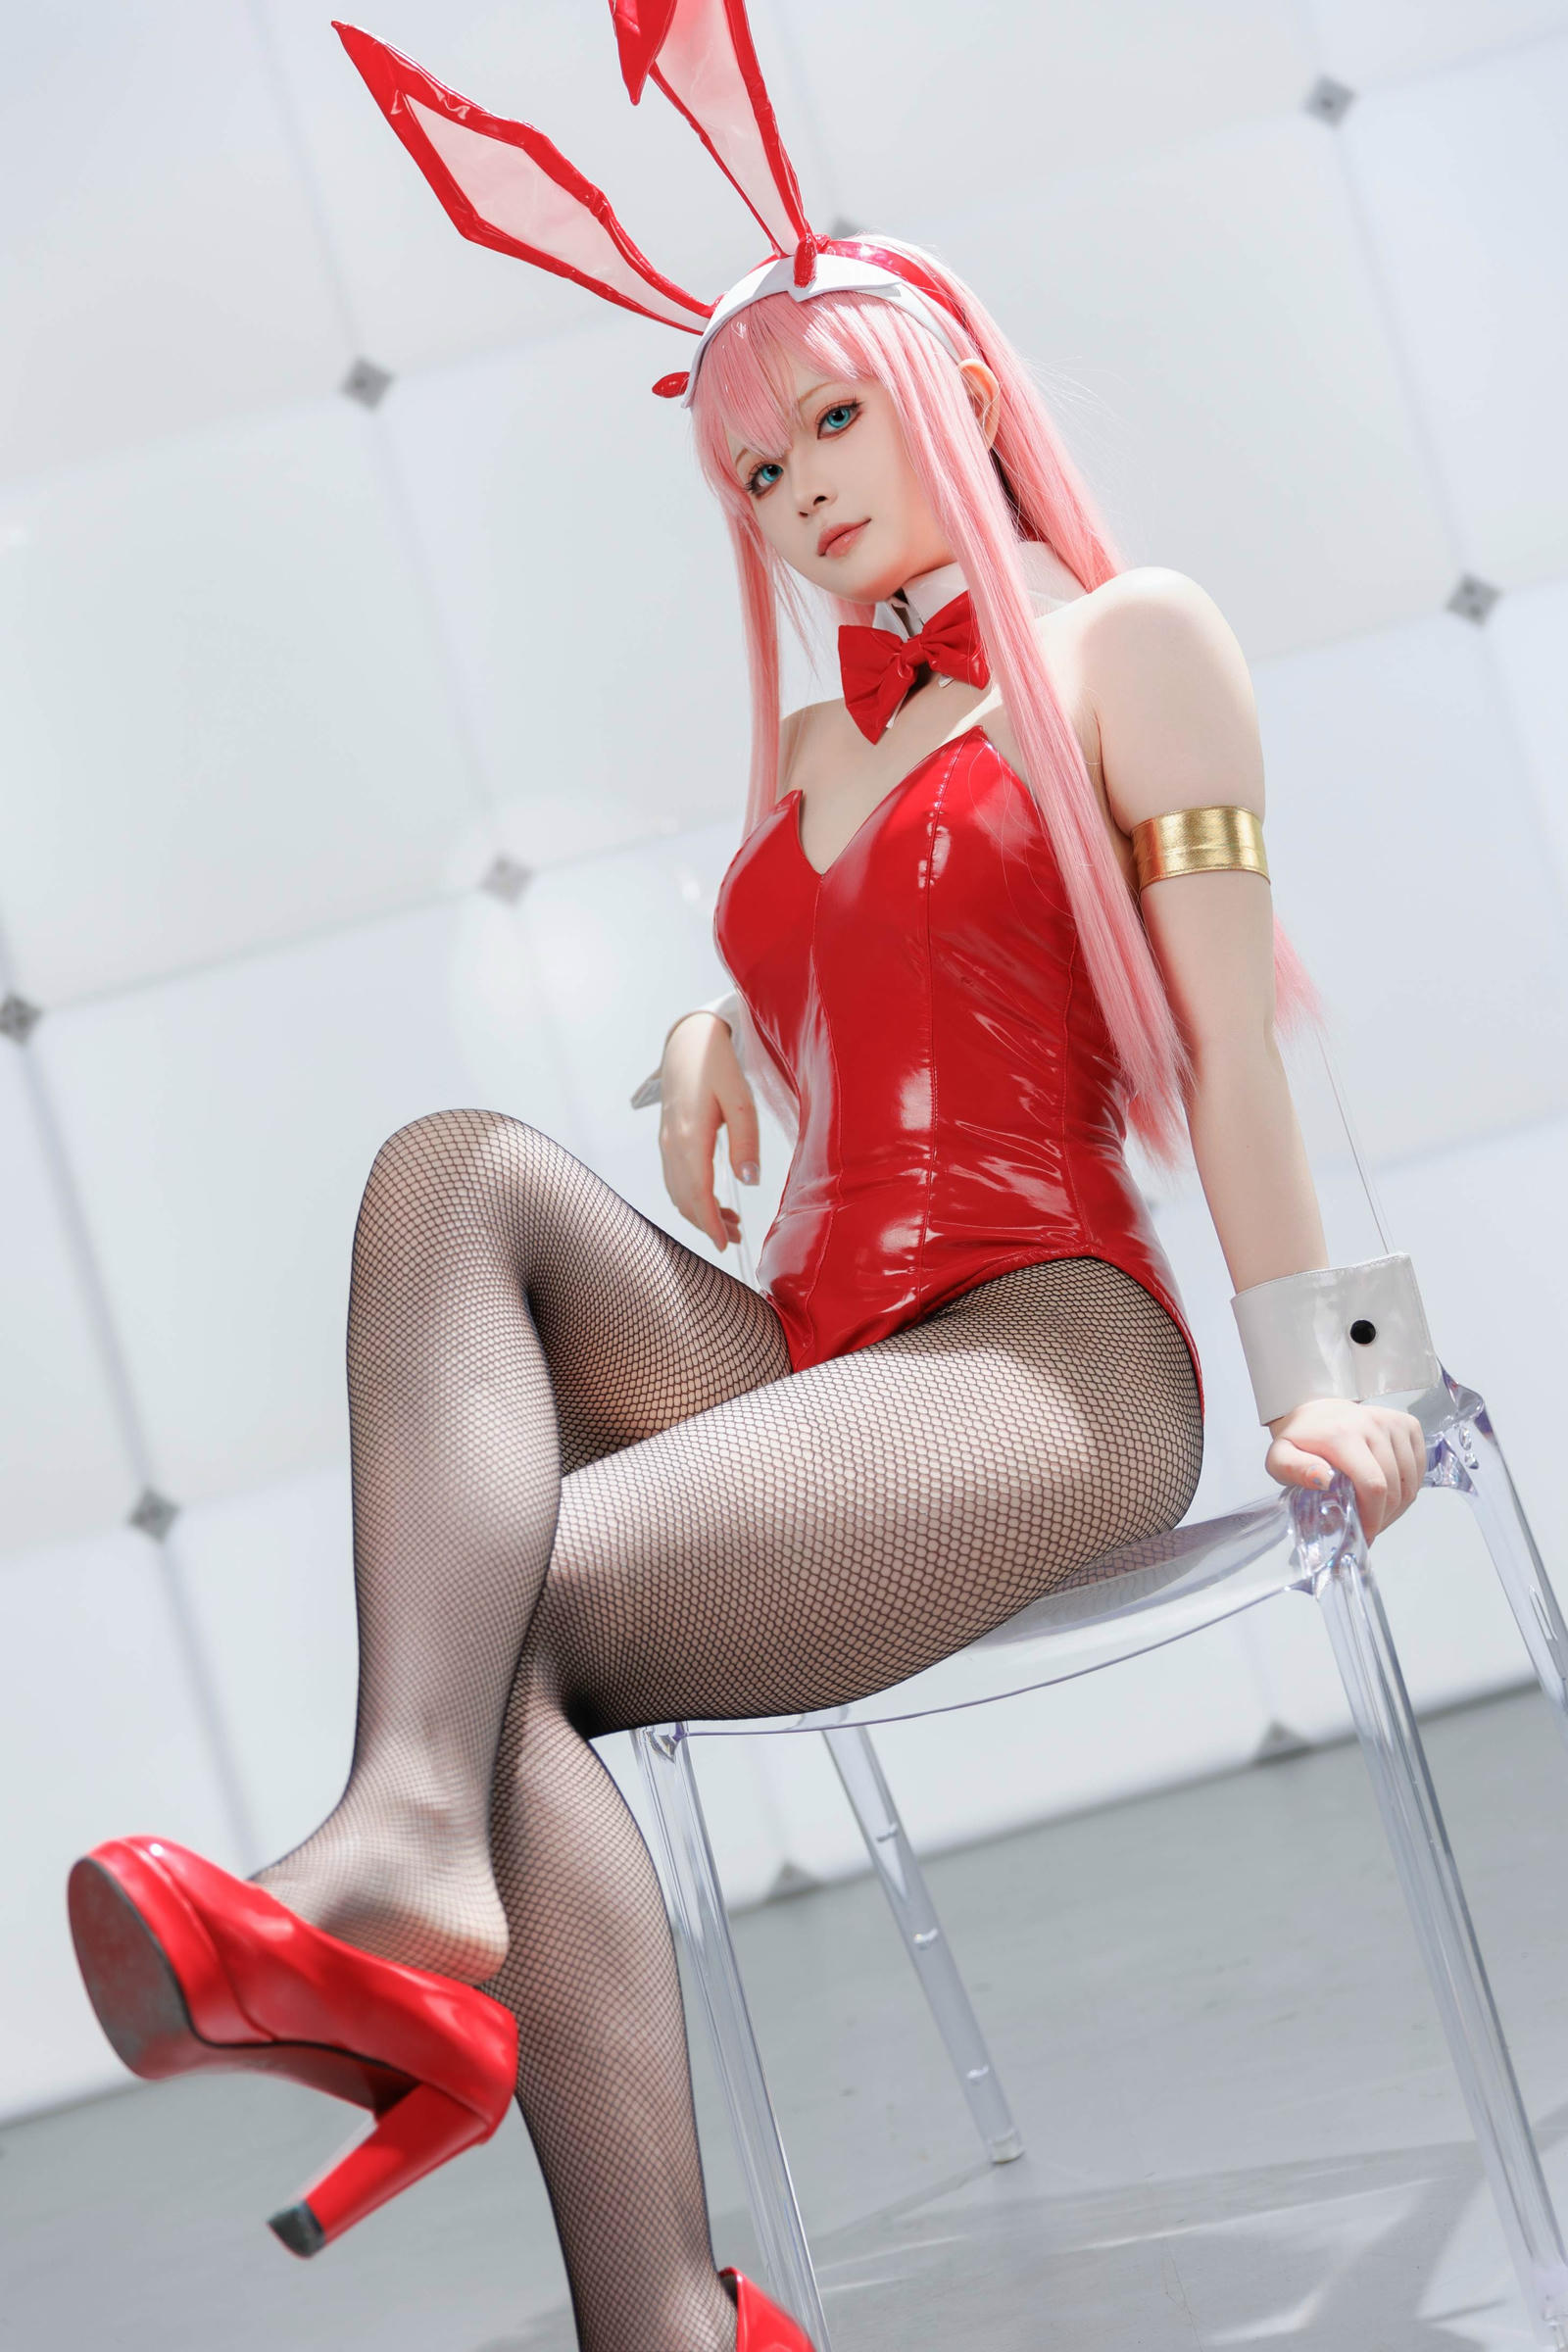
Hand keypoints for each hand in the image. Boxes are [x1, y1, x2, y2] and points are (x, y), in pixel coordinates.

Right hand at [658, 1011, 759, 1252]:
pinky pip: (674, 1179)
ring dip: (699, 1213)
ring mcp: (665, 1143)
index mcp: (691, 1137)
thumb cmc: (718, 1067)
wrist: (687, 1043)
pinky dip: (690, 1197)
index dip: (710, 1224)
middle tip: (736, 1237)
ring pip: (677, 1192)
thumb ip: (746, 1141)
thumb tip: (749, 1181)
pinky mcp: (666, 1139)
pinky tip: (712, 1197)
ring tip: (731, 1221)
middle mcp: (672, 1144)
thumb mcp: (741, 1100)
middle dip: (708, 1224)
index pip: (698, 1194)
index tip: (725, 1245)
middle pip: (685, 1200)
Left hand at [1265, 1397, 1425, 1540]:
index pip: (1373, 1485)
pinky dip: (1408, 1488)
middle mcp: (1372, 1424)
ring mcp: (1393, 1423)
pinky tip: (1388, 1492)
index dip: (1373, 1516)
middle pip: (1394, 1488)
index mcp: (1342, 1435)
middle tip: (1368, 1526)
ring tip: (1377, 1511)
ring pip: (1411, 1482)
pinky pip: (1419, 1469)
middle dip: (1384, 1517)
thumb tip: (1323, 1479)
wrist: (1318, 1412)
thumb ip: (1294, 1470)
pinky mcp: (1408, 1425)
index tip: (1363, 1533)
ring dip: (1397, 1506)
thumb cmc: (1302, 1441)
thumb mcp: (1280, 1458)